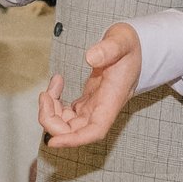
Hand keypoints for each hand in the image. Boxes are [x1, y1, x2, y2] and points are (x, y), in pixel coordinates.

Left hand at [38, 22, 141, 147]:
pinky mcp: (89, 101)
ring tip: (51, 86)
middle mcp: (102, 109)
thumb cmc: (131, 46)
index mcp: (111, 100)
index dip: (74, 140)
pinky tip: (57, 84)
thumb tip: (90, 57)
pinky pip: (67, 113)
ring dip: (52, 112)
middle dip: (53, 121)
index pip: (94, 131)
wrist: (137, 47)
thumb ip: (109, 48)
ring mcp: (94, 107)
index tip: (53, 141)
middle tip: (44, 95)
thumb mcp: (122, 41)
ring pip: (68, 124)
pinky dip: (56, 104)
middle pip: (75, 131)